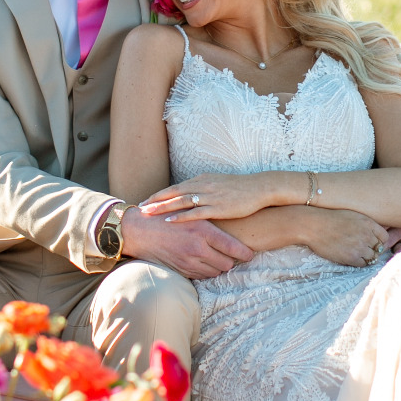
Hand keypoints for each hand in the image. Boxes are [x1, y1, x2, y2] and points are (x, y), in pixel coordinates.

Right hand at [120, 206, 253, 278]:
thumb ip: (208, 221)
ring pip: (215, 272)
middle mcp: (198, 248)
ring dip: (218, 267)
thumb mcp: (189, 212)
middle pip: (227, 264)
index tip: (250, 254)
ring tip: (216, 257)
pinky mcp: (181, 270)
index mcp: (203, 231)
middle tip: (232, 254)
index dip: (245, 253)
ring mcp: (189, 262)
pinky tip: (203, 261)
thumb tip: (228, 227)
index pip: (233, 248)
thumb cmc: (165, 216)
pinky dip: (204, 270)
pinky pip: (201, 276)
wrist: (139, 230)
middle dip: (231, 261)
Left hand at [138, 172, 288, 223]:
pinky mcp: (218, 207)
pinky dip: (180, 216)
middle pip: (174, 192)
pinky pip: (195, 213)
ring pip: (180, 201)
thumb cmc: (240, 189)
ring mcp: (210, 196)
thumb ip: (205, 189)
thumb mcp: (219, 185)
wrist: (260, 188)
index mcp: (202, 180)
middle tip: (140, 207)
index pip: (176, 187)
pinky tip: (169, 221)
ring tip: (148, 213)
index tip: (147, 200)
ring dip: (163, 207)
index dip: (161, 194)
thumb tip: (193, 197)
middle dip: (156, 200)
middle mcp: (203, 185)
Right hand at [301, 209, 389, 268]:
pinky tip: (351, 256)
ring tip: (357, 252)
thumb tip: (377, 230)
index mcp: (368, 223)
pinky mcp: (351, 258)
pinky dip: (359, 262)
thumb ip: (367, 223)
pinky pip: (363, 264)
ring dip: (367, 256)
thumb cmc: (331, 218)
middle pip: (379, 248)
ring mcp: (360, 247)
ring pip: (373, 257)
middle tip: (363, 247)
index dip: (379, 240)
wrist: (313, 225)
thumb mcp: (353, 215)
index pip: (384, 237)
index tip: (372, 241)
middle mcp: (367, 235)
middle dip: (373, 248)